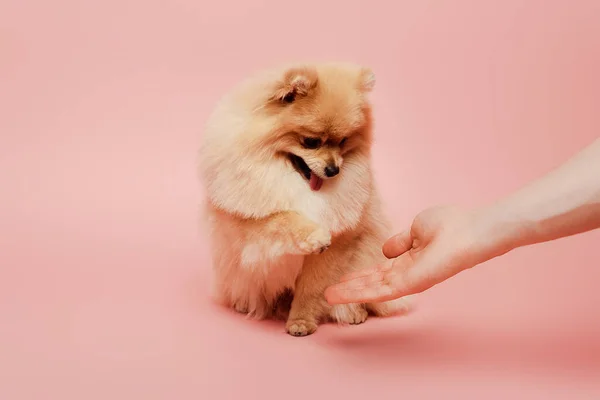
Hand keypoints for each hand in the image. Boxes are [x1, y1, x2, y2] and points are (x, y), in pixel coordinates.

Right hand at [325, 206, 489, 303]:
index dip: (361, 275)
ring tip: (329, 296)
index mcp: (409, 258)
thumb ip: (401, 241)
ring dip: (349, 293)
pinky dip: (359, 293)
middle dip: (351, 287)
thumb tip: (386, 250)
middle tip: (329, 293)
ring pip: (372, 290)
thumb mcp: (417, 227)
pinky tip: (343, 294)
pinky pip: (380, 291)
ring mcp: (408, 280)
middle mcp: (407, 272)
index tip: (343, 278)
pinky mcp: (409, 284)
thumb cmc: (450, 225)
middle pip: (373, 283)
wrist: (468, 231)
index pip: (380, 271)